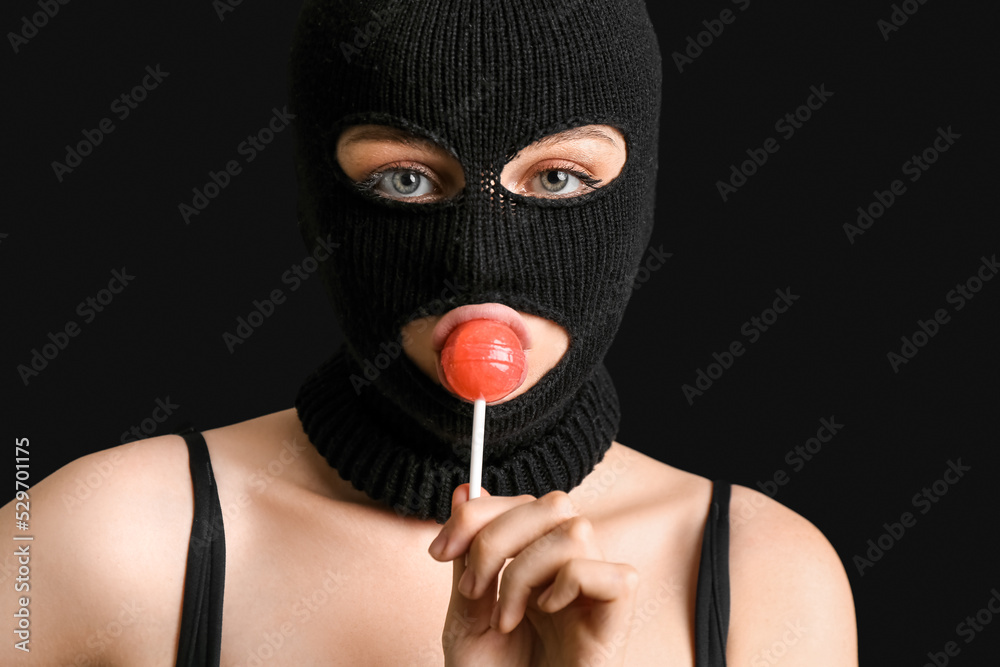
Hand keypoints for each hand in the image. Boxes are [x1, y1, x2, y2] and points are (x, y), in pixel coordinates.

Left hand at [428, 484, 638, 666]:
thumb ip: (468, 557)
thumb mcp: (465, 617)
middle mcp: (569, 569)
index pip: (522, 502)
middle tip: (473, 588)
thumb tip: (464, 492)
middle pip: (553, 503)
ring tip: (507, 617)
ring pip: (577, 530)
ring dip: (525, 571)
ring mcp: (595, 593)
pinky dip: (569, 585)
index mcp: (536, 563)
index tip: (440, 552)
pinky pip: (611, 574)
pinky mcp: (615, 620)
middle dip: (498, 536)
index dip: (478, 514)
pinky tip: (547, 614)